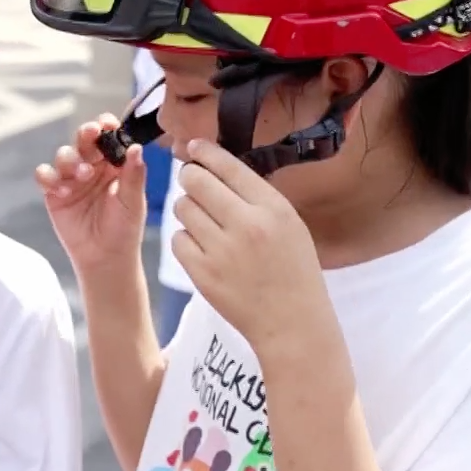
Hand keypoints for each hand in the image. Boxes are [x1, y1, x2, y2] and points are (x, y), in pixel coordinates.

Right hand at [34, 113, 147, 277]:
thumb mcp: (133, 203)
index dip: (107, 127)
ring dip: (70, 159)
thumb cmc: (124, 230)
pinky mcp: (53, 193)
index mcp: (114, 165)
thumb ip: (133, 176)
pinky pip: (44, 176)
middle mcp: (92, 167)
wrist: (104, 258)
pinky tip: (61, 190)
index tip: (108, 124)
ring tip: (82, 175)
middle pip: (84, 140)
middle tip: (90, 133)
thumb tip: (135, 148)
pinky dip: (49, 177)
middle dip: (85, 134)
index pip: (109, 138)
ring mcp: (71, 179)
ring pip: (63, 155)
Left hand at [170, 139, 329, 353]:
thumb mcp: (289, 224)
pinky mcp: (202, 273)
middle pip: (196, 181)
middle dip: (190, 178)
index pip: (228, 166)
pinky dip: (185, 239)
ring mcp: (222, 251)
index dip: (205, 152)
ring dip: (188, 209)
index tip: (193, 147)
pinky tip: (202, 247)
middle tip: (194, 184)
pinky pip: (177, 239)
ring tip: (204, 222)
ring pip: (182, 208)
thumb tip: (216, 165)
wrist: (292, 323)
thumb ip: (256, 196)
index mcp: (273, 209)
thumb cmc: (293, 270)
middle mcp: (247, 225)